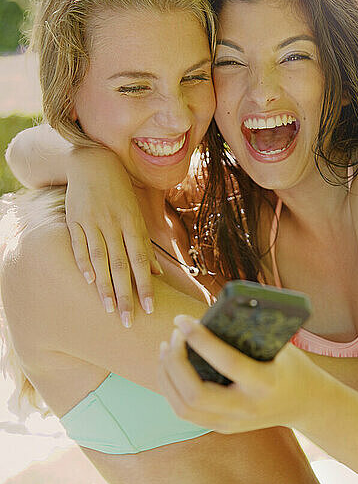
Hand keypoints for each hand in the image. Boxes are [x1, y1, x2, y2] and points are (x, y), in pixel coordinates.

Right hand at [65, 146, 162, 326]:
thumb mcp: (136, 215)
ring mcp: (94, 222)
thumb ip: (144, 245)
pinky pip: (80, 245)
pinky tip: (89, 281)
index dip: (146, 285)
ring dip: (105, 286)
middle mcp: (114, 224)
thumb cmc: (120, 193)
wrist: (94, 163)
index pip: (141, 260)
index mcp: (133, 224)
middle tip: (127, 320)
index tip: (149, 308)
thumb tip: (157, 274)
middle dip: (126, 294)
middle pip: (121, 265)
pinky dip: (84, 263)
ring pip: (100, 259)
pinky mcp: (75, 219)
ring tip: (108, 309)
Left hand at [158, 315, 315, 432]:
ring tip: (167, 346)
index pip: (227, 363)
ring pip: (184, 407)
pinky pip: (185, 411)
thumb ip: (247, 332)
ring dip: (168, 374)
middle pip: (195, 394)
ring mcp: (232, 423)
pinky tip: (170, 365)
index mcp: (265, 383)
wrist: (307, 404)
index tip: (183, 320)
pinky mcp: (222, 427)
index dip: (201, 340)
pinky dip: (170, 387)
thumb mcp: (278, 344)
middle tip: (175, 333)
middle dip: (176, 361)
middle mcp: (246, 408)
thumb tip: (208, 312)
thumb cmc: (289, 364)